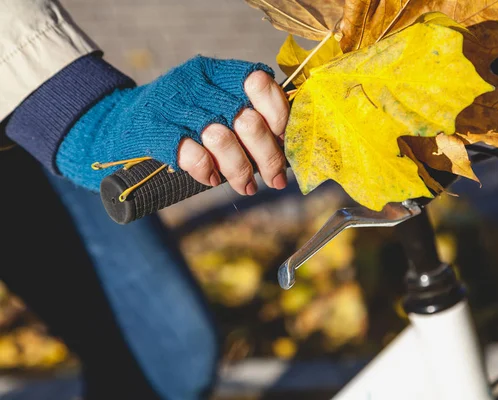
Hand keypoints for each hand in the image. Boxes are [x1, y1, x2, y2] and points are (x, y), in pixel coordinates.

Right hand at [56, 56, 289, 193]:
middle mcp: (196, 82)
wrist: (119, 122)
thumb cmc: (179, 119)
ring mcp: (173, 104)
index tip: (283, 141)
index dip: (279, 115)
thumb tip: (286, 146)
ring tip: (245, 186)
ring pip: (222, 138)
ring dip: (240, 170)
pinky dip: (207, 171)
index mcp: (217, 72)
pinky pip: (191, 154)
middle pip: (246, 119)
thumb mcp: (212, 103)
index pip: (260, 82)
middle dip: (268, 156)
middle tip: (274, 179)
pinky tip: (212, 178)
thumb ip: (244, 114)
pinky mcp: (153, 130)